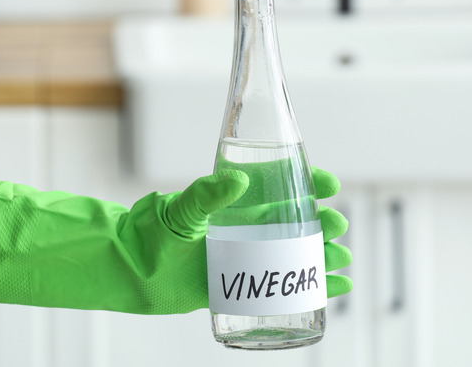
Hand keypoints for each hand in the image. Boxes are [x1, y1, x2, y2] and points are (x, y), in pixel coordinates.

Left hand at [0, 169, 351, 314]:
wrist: (129, 270)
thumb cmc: (149, 233)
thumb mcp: (180, 210)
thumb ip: (206, 195)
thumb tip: (237, 181)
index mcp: (236, 204)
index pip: (280, 188)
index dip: (307, 183)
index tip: (328, 184)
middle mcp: (246, 229)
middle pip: (296, 223)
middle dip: (320, 223)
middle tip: (336, 226)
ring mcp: (246, 258)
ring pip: (295, 255)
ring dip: (321, 256)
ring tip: (341, 259)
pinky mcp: (243, 286)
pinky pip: (283, 286)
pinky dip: (310, 288)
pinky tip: (333, 289)